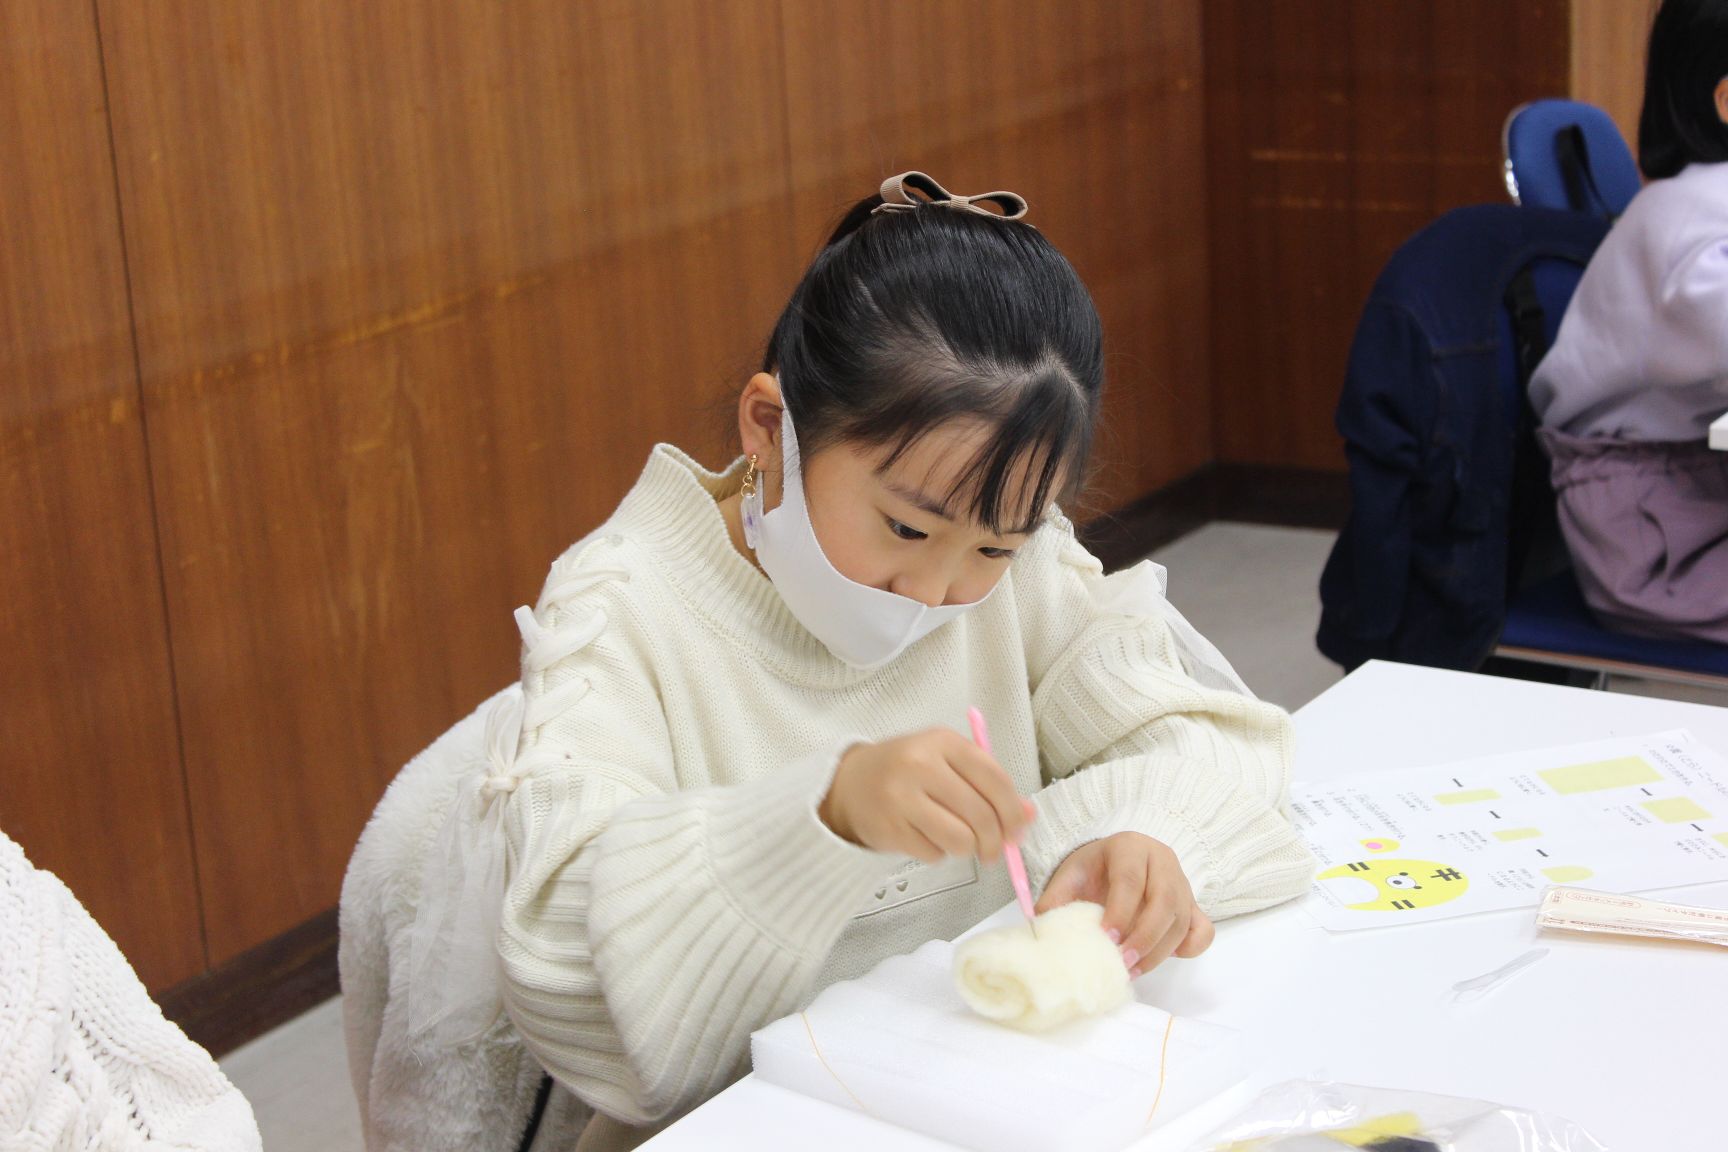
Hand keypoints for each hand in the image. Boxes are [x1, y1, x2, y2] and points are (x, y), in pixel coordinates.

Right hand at [819, 729, 1033, 863]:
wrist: (849, 783)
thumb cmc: (906, 771)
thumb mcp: (948, 763)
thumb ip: (988, 784)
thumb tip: (1028, 815)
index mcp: (943, 742)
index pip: (994, 779)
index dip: (1013, 811)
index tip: (1018, 829)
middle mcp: (921, 765)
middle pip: (981, 815)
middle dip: (995, 841)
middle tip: (993, 850)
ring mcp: (902, 797)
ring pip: (960, 840)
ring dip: (967, 849)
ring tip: (958, 841)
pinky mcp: (889, 828)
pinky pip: (934, 854)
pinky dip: (938, 854)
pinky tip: (926, 837)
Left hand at [1036, 832, 1213, 976]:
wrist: (1119, 861)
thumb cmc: (1094, 870)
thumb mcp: (1071, 874)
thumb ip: (1055, 898)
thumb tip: (1040, 927)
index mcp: (1130, 847)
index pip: (1130, 879)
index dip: (1120, 911)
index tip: (1106, 938)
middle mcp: (1162, 860)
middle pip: (1164, 900)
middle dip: (1143, 936)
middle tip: (1122, 962)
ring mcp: (1182, 883)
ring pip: (1182, 919)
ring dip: (1159, 950)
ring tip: (1133, 970)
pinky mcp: (1193, 905)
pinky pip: (1203, 929)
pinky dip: (1190, 947)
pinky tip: (1163, 959)